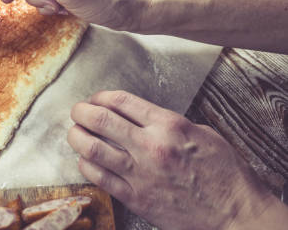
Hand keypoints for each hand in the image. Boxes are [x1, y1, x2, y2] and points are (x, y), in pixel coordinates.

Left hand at [67, 90, 287, 229]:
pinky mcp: (136, 198)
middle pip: (101, 121)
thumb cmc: (224, 172)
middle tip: (77, 111)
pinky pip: (100, 178)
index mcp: (168, 125)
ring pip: (93, 149)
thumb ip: (167, 123)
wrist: (234, 212)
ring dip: (77, 137)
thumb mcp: (201, 133)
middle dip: (82, 112)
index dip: (101, 96)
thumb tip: (141, 117)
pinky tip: (85, 160)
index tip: (96, 99)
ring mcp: (141, 173)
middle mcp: (150, 146)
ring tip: (75, 133)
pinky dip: (87, 166)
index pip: (121, 101)